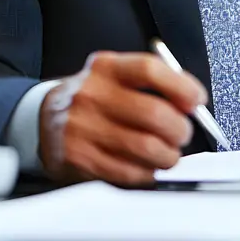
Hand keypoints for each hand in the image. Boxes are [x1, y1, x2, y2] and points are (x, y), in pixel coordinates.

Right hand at [39, 51, 206, 185]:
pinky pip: (129, 171)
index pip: (149, 70)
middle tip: (183, 133)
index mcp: (106, 68)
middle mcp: (93, 95)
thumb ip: (154, 82)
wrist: (42, 119)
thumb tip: (192, 100)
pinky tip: (149, 166)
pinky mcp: (81, 158)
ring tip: (169, 153)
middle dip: (180, 128)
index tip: (197, 100)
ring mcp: (85, 128)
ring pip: (145, 147)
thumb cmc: (93, 97)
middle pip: (153, 113)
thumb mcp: (115, 75)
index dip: (181, 86)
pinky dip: (148, 172)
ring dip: (168, 155)